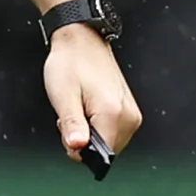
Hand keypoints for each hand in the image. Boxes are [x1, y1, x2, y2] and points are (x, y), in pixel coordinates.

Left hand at [43, 23, 140, 167]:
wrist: (81, 40)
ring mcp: (132, 113)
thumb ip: (72, 125)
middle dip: (85, 140)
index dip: (78, 148)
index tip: (69, 129)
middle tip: (73, 114)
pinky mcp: (130, 110)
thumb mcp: (63, 96)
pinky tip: (89, 108)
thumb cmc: (71, 63)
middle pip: (106, 150)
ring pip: (110, 143)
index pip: (99, 155)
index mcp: (113, 113)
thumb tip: (77, 149)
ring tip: (81, 108)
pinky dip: (99, 126)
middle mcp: (128, 116)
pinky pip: (114, 132)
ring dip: (91, 133)